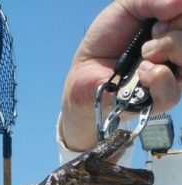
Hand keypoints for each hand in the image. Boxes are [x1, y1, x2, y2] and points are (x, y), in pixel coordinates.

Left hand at [61, 0, 181, 150]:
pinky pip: (172, 92)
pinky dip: (158, 77)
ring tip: (145, 51)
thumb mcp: (126, 8)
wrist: (84, 72)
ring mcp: (170, 78)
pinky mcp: (157, 102)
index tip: (160, 17)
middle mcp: (176, 54)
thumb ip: (151, 0)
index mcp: (171, 30)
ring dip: (169, 47)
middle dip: (174, 28)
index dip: (177, 14)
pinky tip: (142, 72)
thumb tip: (179, 2)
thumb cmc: (105, 41)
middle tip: (152, 32)